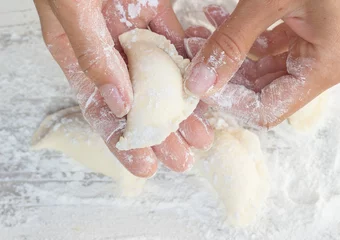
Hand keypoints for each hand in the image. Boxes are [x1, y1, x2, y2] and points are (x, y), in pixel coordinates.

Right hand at [34, 0, 213, 176]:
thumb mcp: (72, 8)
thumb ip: (93, 56)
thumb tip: (119, 104)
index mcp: (77, 54)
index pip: (100, 108)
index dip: (122, 140)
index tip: (144, 166)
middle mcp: (105, 49)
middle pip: (134, 103)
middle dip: (158, 133)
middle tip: (181, 160)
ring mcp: (131, 32)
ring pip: (158, 80)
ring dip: (179, 109)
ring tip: (199, 136)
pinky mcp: (154, 14)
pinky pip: (173, 47)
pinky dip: (187, 70)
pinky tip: (201, 93)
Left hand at [184, 2, 339, 127]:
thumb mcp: (267, 2)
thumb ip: (230, 43)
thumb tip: (199, 83)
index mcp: (324, 66)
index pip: (268, 108)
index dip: (231, 101)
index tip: (199, 84)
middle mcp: (320, 65)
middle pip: (260, 92)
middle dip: (222, 76)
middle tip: (192, 57)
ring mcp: (311, 50)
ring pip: (258, 70)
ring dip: (226, 55)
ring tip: (197, 36)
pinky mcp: (301, 35)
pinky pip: (264, 49)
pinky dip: (240, 38)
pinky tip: (215, 19)